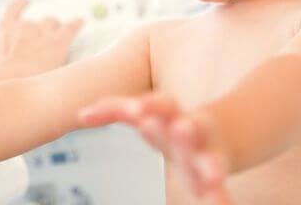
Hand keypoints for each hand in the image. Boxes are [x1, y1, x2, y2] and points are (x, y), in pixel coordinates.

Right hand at [0, 0, 82, 81]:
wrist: (4, 83)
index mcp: (4, 28)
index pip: (14, 9)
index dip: (21, 5)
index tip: (25, 2)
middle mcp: (24, 26)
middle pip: (38, 22)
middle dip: (41, 28)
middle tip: (43, 36)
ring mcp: (42, 33)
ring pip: (54, 24)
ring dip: (56, 28)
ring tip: (60, 34)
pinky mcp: (58, 43)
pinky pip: (71, 27)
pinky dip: (76, 24)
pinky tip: (79, 22)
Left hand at [78, 94, 231, 204]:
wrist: (214, 135)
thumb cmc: (167, 123)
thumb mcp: (144, 113)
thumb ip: (113, 110)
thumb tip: (80, 114)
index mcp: (172, 114)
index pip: (161, 104)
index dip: (150, 107)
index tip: (138, 113)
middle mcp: (193, 131)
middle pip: (192, 126)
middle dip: (185, 128)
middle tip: (182, 129)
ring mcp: (207, 155)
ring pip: (211, 159)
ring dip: (210, 165)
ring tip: (210, 176)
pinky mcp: (216, 179)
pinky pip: (220, 190)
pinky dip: (220, 199)